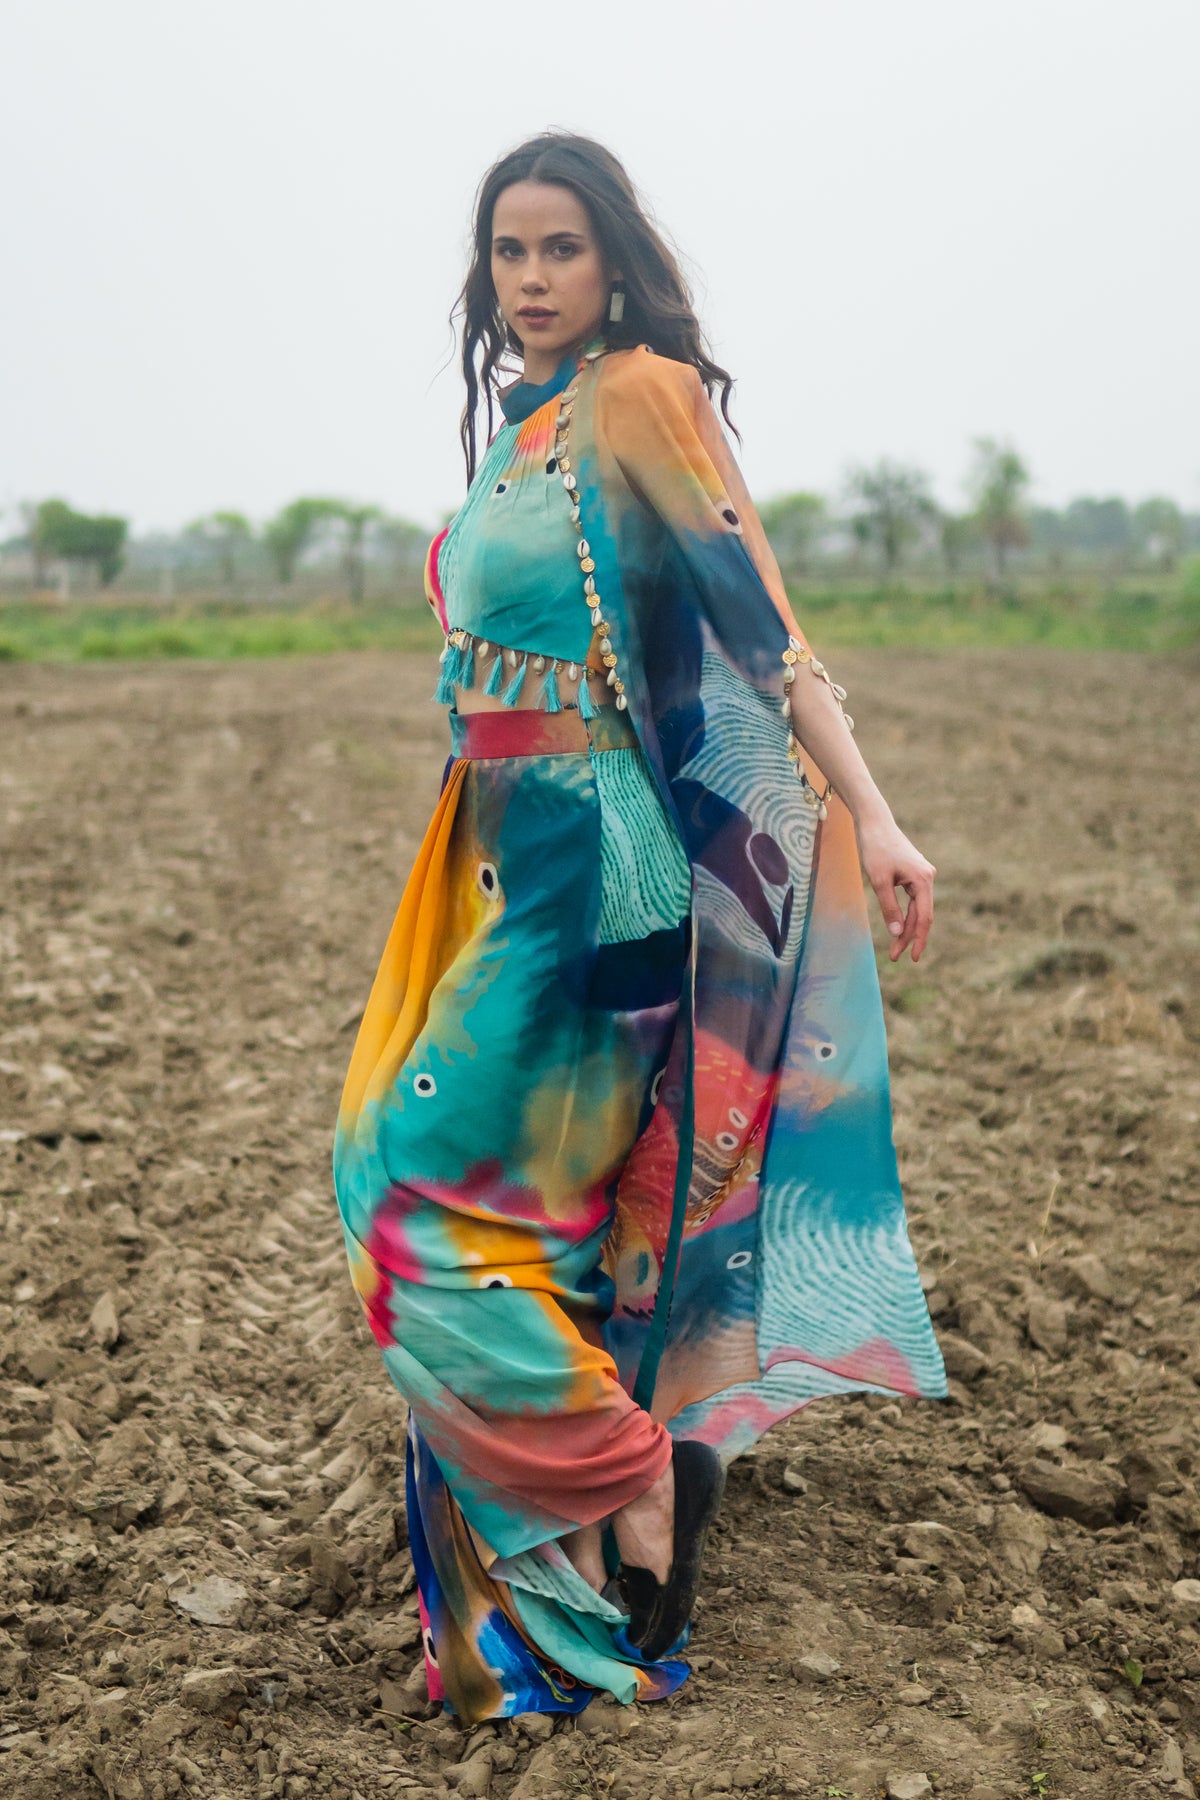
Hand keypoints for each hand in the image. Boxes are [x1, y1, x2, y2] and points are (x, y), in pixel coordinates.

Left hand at [855, 812, 935, 962]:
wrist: (874, 822)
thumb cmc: (875, 849)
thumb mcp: (879, 881)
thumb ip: (889, 908)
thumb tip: (898, 934)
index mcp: (923, 880)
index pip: (924, 918)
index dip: (918, 939)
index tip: (913, 958)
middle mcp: (928, 878)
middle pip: (921, 916)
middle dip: (909, 937)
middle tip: (894, 957)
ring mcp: (922, 875)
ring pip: (917, 909)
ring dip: (906, 927)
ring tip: (895, 948)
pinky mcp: (914, 873)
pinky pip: (913, 900)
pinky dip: (905, 914)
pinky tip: (898, 927)